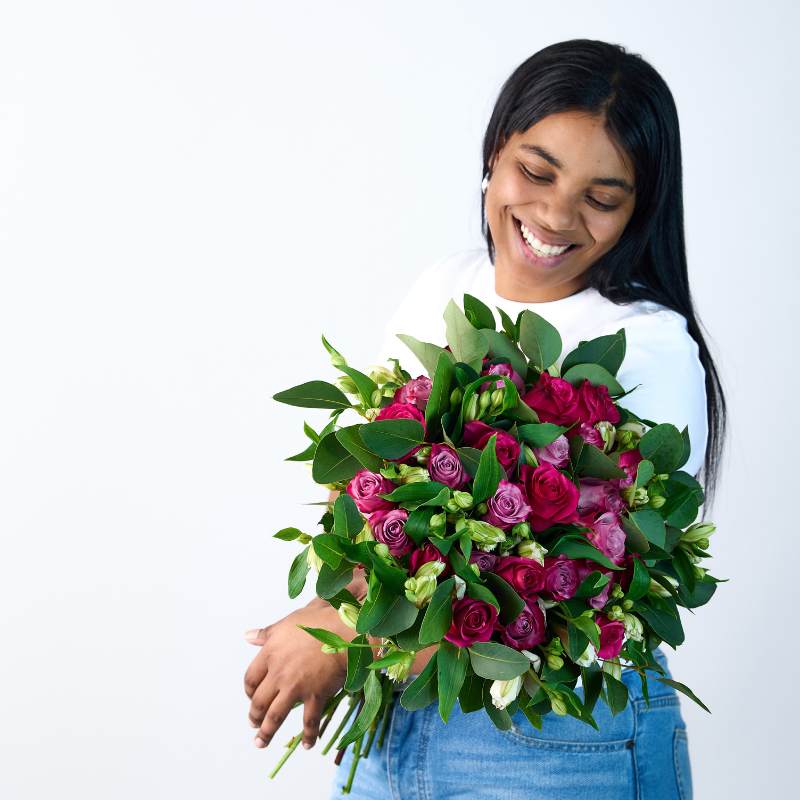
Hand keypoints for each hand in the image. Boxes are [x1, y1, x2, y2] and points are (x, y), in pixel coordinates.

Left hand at [243, 568, 368, 750]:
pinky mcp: (315, 696)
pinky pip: (309, 722)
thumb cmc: (319, 621)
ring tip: (261, 743)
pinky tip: (307, 745)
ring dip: (267, 733)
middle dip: (254, 716)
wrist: (344, 631)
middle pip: (259, 701)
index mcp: (270, 653)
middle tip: (254, 725)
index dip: (249, 691)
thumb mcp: (288, 622)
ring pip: (275, 716)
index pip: (250, 678)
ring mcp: (295, 687)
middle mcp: (278, 673)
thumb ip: (267, 633)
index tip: (251, 697)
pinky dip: (308, 736)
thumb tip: (247, 635)